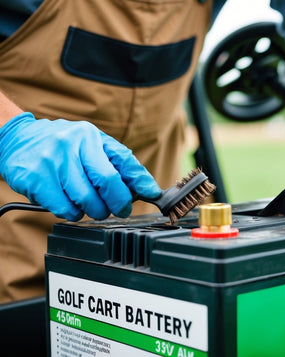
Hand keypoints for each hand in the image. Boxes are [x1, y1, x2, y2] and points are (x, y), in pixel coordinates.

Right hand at [0, 112, 160, 220]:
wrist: (17, 139)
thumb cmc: (64, 146)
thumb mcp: (92, 144)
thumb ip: (118, 163)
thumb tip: (146, 188)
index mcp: (91, 137)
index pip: (124, 160)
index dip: (141, 181)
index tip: (152, 195)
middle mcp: (72, 146)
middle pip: (108, 183)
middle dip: (119, 203)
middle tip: (119, 210)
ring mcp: (52, 162)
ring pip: (87, 201)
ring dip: (95, 211)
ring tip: (92, 206)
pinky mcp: (35, 180)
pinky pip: (64, 209)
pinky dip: (73, 214)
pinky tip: (71, 205)